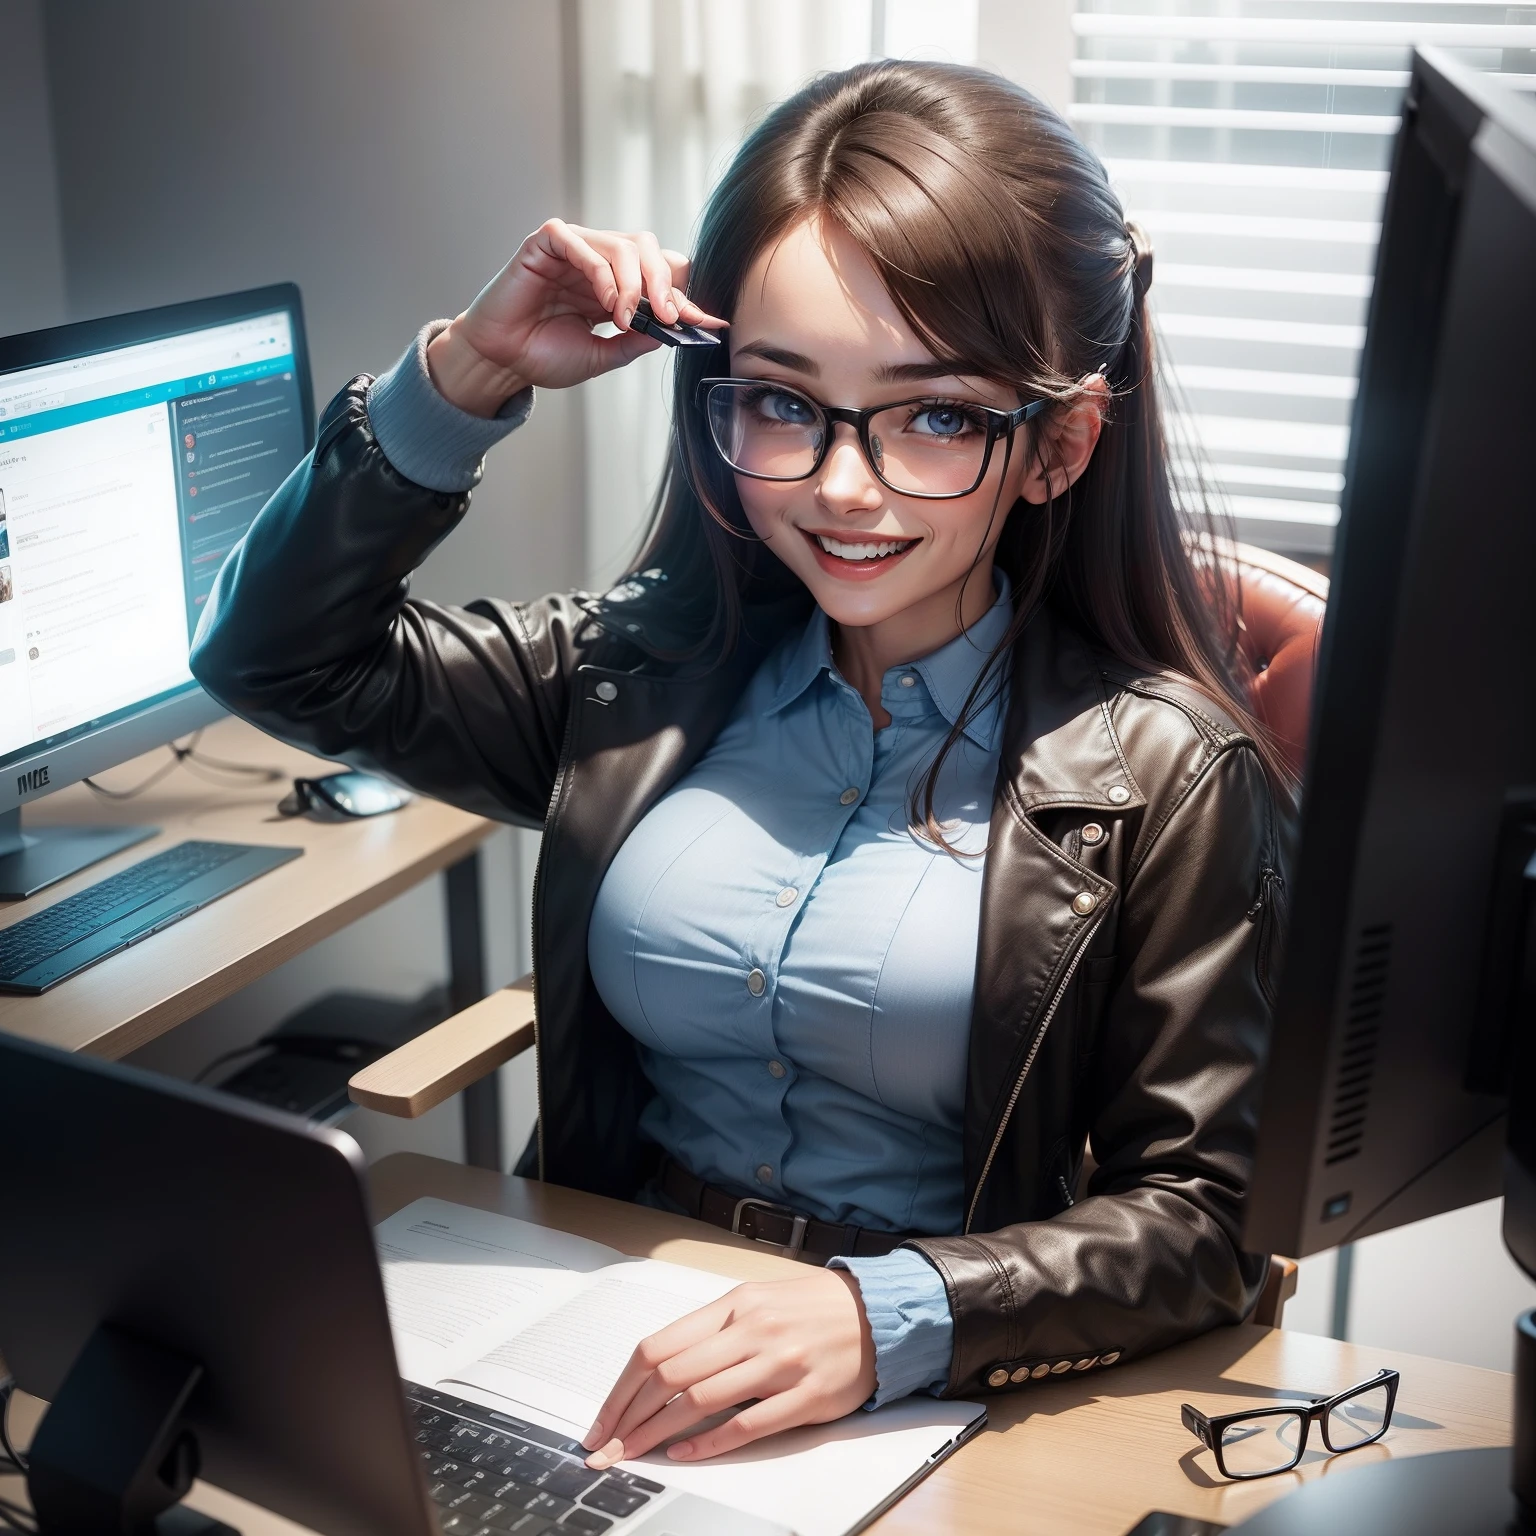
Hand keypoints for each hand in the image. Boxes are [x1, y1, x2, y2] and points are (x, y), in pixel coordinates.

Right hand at [426, 219, 726, 415]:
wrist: (502, 361)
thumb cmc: (544, 356)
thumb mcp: (603, 354)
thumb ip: (637, 340)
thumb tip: (677, 329)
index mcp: (615, 285)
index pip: (660, 276)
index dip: (686, 296)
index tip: (710, 322)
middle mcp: (598, 262)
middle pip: (648, 250)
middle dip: (664, 284)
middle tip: (669, 317)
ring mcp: (573, 250)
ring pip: (621, 245)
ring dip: (632, 284)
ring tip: (624, 318)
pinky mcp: (544, 243)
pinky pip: (578, 241)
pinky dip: (598, 270)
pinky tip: (604, 301)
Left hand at [582, 1269, 877, 1466]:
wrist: (879, 1312)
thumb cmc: (811, 1309)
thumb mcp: (756, 1301)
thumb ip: (714, 1331)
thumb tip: (660, 1368)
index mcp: (734, 1304)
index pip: (659, 1346)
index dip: (622, 1388)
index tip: (603, 1419)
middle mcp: (752, 1329)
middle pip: (670, 1375)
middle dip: (629, 1417)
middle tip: (606, 1447)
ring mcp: (779, 1362)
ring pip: (700, 1399)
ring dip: (658, 1432)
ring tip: (633, 1454)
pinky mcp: (807, 1395)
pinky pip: (749, 1424)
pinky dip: (710, 1442)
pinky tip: (685, 1453)